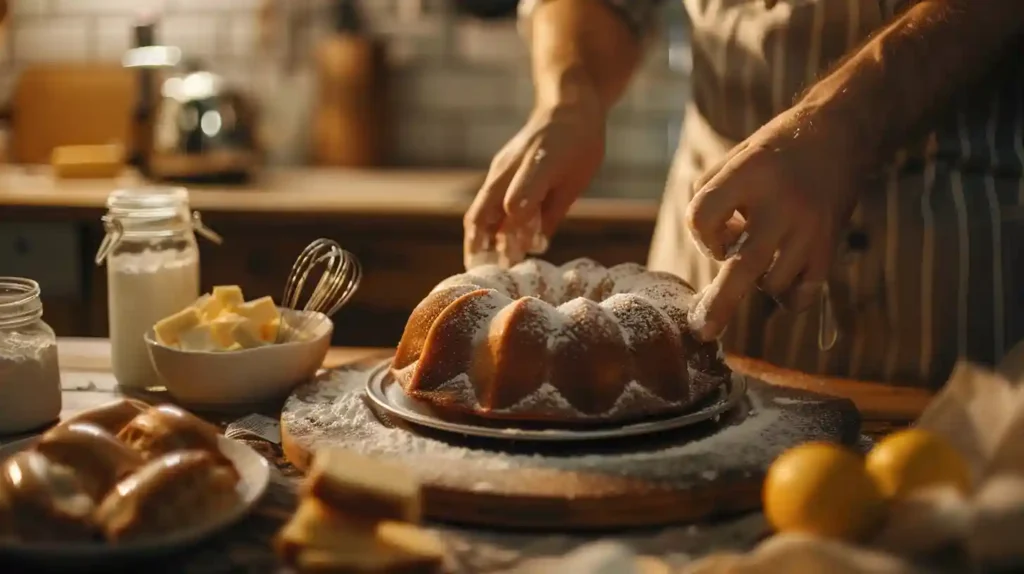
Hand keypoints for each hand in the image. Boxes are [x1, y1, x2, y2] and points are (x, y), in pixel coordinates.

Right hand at [463, 71, 605, 268]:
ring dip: (478, 239)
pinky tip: (494, 245)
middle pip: (481, 215)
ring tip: (482, 266)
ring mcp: (500, 170)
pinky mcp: (499, 171)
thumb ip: (552, 212)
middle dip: (477, 247)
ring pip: (479, 211)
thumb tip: (535, 245)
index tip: (516, 258)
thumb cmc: (579, 142)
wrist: (567, 106)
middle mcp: (509, 169)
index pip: (516, 205)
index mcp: (536, 166)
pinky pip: (486, 202)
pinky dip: (487, 226)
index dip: (515, 234)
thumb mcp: (575, 180)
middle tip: (479, 274)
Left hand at [685, 105, 865, 340]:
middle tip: (701, 330)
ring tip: (762, 249)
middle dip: (719, 304)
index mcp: (749, 174)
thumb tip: (714, 252)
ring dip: (756, 280)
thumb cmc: (773, 154)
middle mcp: (782, 204)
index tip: (714, 228)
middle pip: (742, 267)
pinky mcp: (829, 247)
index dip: (701, 230)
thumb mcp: (732, 159)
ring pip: (771, 284)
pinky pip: (803, 294)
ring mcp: (810, 229)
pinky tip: (782, 275)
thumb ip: (707, 199)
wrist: (838, 137)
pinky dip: (786, 296)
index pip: (703, 217)